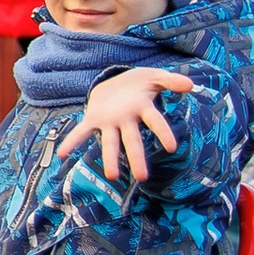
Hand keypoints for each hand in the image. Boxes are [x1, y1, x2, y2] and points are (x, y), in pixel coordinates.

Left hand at [61, 65, 193, 183]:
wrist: (118, 81)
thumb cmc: (141, 82)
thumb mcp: (156, 77)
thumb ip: (171, 80)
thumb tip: (190, 84)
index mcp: (143, 108)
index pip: (156, 122)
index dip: (163, 133)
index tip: (172, 147)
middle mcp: (126, 120)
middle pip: (132, 141)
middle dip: (136, 158)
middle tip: (142, 178)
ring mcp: (110, 121)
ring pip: (110, 142)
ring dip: (110, 158)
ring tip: (112, 176)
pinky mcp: (93, 118)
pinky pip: (82, 131)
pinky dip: (72, 141)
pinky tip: (63, 154)